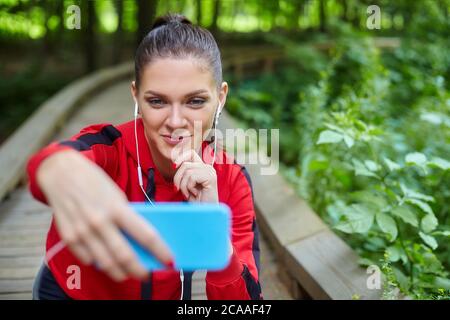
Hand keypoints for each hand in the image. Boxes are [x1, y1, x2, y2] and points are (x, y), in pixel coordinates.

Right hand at [37, 149, 173, 281]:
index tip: (169, 260)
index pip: (146, 235)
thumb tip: (140, 240)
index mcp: (117, 208)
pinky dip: (98, 263)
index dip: (160, 250)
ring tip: (128, 274)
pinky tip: (105, 263)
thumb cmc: (95, 182)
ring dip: (120, 272)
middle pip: (125, 255)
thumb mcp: (116, 195)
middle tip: (146, 275)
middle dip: (139, 270)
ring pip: (105, 263)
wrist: (61, 172)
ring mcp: (82, 231)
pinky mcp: (68, 236)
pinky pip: (87, 258)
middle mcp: (100, 222)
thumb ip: (126, 217)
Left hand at [173, 149, 218, 202]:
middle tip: (178, 189)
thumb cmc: (197, 200)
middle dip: (177, 178)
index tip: (174, 166)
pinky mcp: (210, 177)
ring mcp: (210, 171)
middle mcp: (207, 167)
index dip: (181, 156)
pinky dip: (189, 187)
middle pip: (185, 164)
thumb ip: (184, 174)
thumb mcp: (187, 184)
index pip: (191, 153)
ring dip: (183, 185)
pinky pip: (192, 177)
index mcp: (202, 167)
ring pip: (187, 171)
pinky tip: (195, 194)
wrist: (206, 211)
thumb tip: (174, 164)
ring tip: (188, 193)